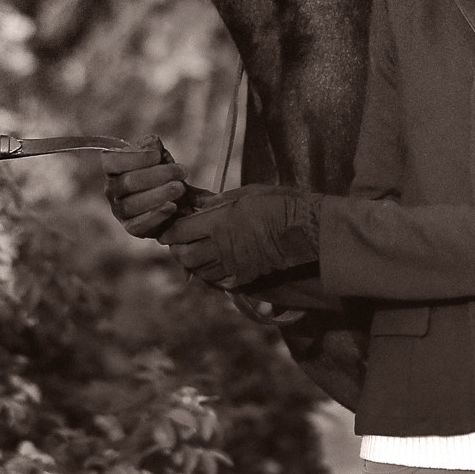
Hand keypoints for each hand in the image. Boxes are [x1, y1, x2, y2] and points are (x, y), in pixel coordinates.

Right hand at [93, 138, 195, 238]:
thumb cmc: (164, 174)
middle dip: (156, 175)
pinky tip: (172, 206)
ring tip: (180, 188)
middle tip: (181, 171)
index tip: (157, 155)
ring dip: (158, 195)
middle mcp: (112, 190)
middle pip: (126, 183)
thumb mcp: (160, 157)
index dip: (134, 157)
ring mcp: (120, 211)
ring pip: (131, 205)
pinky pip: (138, 225)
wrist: (178, 200)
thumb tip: (151, 143)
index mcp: (114, 169)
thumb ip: (154, 148)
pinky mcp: (131, 228)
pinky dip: (156, 215)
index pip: (111, 161)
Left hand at [160, 187, 318, 288]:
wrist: (304, 230)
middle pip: (184, 255)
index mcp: (219, 222)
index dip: (170, 230)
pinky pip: (217, 280)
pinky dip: (209, 272)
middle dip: (178, 248)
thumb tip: (198, 204)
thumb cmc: (278, 203)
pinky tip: (214, 262)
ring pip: (198, 270)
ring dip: (192, 262)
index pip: (179, 232)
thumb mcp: (246, 194)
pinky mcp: (243, 276)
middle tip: (181, 240)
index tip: (169, 227)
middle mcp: (221, 246)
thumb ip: (218, 201)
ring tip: (196, 251)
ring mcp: (232, 264)